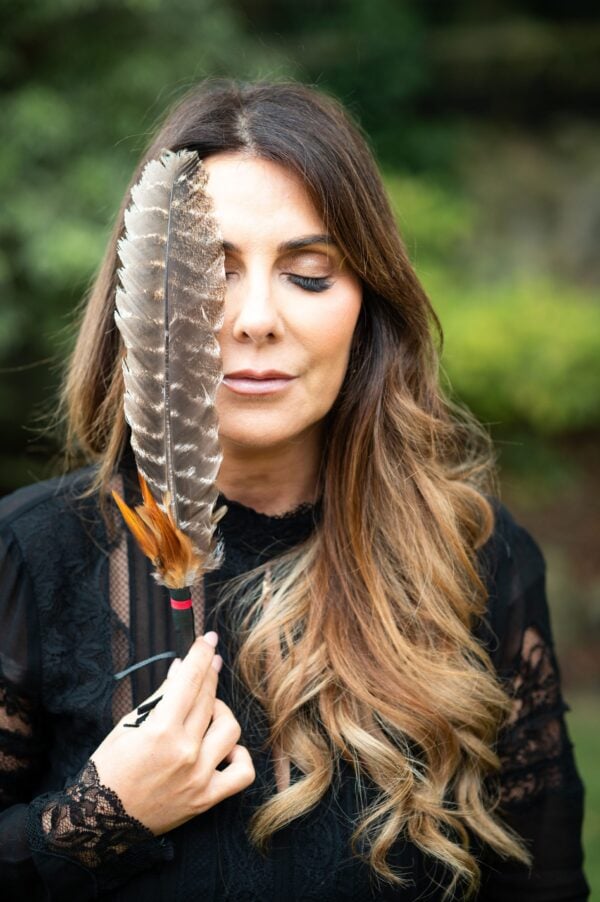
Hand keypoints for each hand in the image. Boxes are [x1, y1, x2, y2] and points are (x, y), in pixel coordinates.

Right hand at [90, 632, 254, 834]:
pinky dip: (238, 756)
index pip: (189, 681)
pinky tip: (224, 749)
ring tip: (206, 712)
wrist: (100, 821)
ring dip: (221, 712)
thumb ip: (160, 697)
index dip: (200, 655)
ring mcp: (199, 776)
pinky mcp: (206, 798)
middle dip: (210, 673)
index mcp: (161, 731)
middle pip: (209, 699)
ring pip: (230, 728)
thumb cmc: (109, 769)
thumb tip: (180, 668)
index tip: (207, 639)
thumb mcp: (128, 726)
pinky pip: (242, 772)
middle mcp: (185, 752)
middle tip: (210, 661)